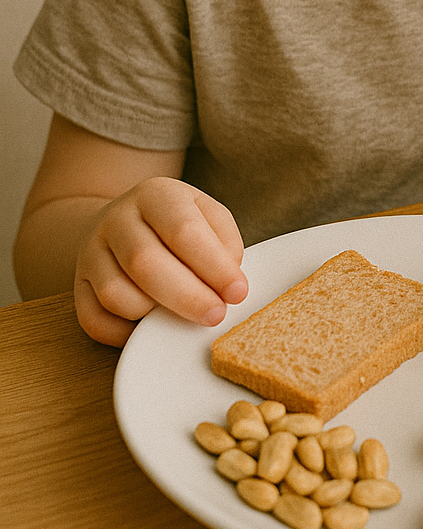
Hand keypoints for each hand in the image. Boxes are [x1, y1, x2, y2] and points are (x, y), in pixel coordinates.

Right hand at [74, 178, 246, 345]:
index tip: (237, 292)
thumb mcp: (208, 216)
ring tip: (181, 314)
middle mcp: (116, 219)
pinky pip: (95, 320)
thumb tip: (227, 283)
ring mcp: (91, 252)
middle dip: (187, 297)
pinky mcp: (78, 286)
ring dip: (154, 315)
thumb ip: (225, 244)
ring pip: (116, 295)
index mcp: (154, 195)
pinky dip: (125, 333)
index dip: (213, 266)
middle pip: (145, 264)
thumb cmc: (177, 223)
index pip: (183, 230)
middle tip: (215, 315)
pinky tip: (150, 327)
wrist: (124, 222)